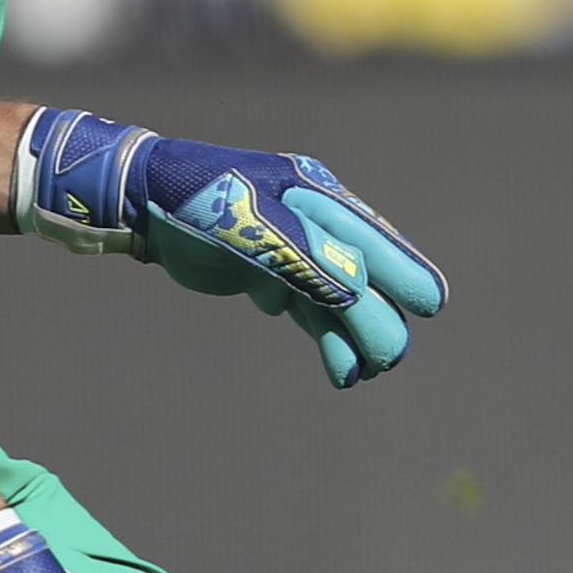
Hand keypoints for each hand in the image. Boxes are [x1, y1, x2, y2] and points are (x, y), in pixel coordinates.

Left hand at [13, 105, 447, 387]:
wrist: (140, 200)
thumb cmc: (196, 201)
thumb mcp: (250, 226)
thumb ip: (306, 256)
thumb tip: (362, 291)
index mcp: (318, 198)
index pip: (372, 241)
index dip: (404, 273)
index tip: (432, 306)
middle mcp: (314, 221)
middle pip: (362, 276)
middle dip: (377, 318)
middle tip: (388, 360)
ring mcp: (294, 248)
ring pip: (337, 299)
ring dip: (352, 335)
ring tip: (362, 374)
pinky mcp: (270, 271)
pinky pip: (310, 309)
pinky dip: (325, 337)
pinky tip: (339, 368)